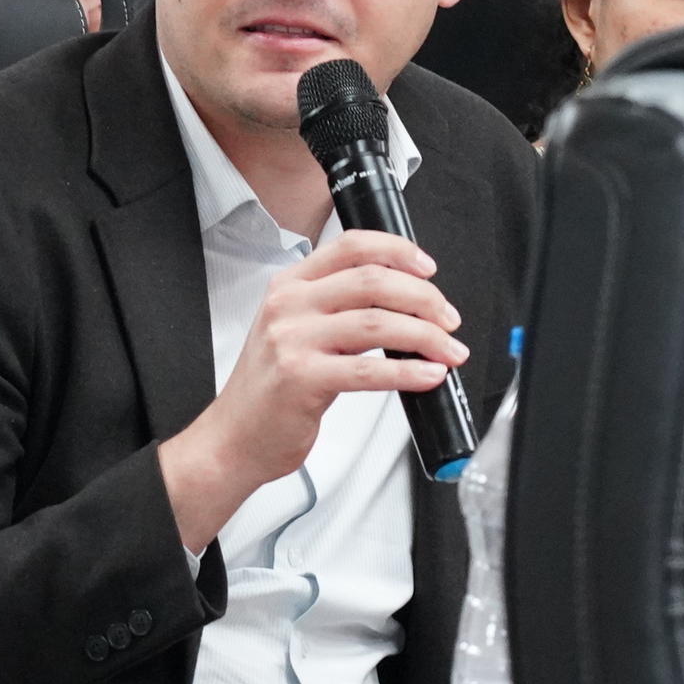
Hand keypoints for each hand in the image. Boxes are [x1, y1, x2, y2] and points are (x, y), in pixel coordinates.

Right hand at [152, 228, 463, 551]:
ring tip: (449, 351)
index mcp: (290, 285)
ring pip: (377, 323)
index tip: (428, 269)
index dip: (398, 251)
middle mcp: (289, 305)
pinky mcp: (302, 379)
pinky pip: (369, 370)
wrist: (235, 437)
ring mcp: (293, 341)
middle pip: (373, 281)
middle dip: (424, 298)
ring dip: (425, 336)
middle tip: (448, 319)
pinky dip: (409, 372)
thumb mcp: (294, 331)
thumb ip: (338, 309)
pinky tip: (429, 375)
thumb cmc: (271, 388)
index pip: (352, 246)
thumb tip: (406, 304)